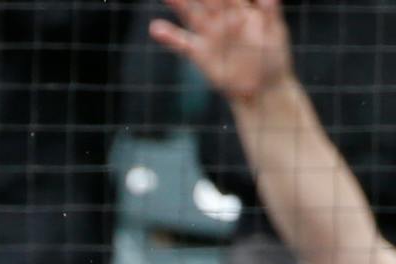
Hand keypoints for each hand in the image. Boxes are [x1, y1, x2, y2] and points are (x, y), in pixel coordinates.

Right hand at [150, 0, 295, 105]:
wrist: (262, 88)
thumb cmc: (273, 58)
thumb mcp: (275, 34)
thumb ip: (270, 15)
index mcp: (244, 10)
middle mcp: (223, 19)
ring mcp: (209, 35)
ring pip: (191, 14)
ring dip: (178, 4)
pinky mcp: (199, 53)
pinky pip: (181, 42)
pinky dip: (168, 36)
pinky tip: (155, 28)